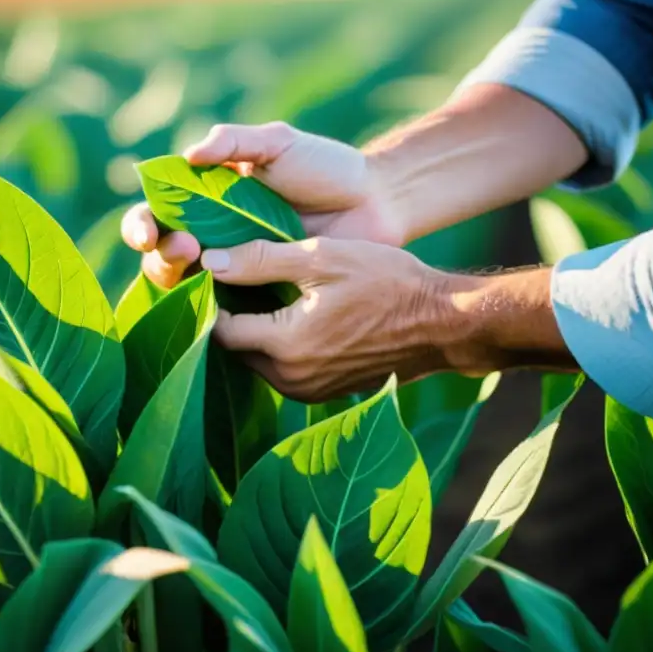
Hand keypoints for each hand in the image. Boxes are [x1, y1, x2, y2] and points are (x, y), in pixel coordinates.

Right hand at [120, 122, 403, 288]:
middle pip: (162, 257)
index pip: (155, 215)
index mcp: (204, 201)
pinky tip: (220, 310)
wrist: (375, 202)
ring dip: (182, 284)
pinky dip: (216, 316)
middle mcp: (212, 237)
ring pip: (187, 289)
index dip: (141, 226)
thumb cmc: (325, 167)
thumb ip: (234, 141)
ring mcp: (236, 271)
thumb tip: (188, 155)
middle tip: (189, 247)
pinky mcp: (262, 300)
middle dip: (162, 255)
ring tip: (204, 269)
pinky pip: (229, 314)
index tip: (149, 232)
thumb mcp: (277, 144)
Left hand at [197, 237, 576, 401]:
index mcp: (285, 345)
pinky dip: (281, 346)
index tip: (223, 272)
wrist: (442, 323)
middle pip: (237, 348)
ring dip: (258, 333)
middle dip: (234, 317)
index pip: (221, 329)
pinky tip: (295, 315)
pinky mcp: (325, 393)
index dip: (217, 298)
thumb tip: (210, 262)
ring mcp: (309, 391)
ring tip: (269, 295)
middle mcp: (291, 379)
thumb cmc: (386, 282)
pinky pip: (285, 370)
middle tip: (242, 280)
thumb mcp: (322, 257)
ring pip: (259, 361)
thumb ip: (261, 260)